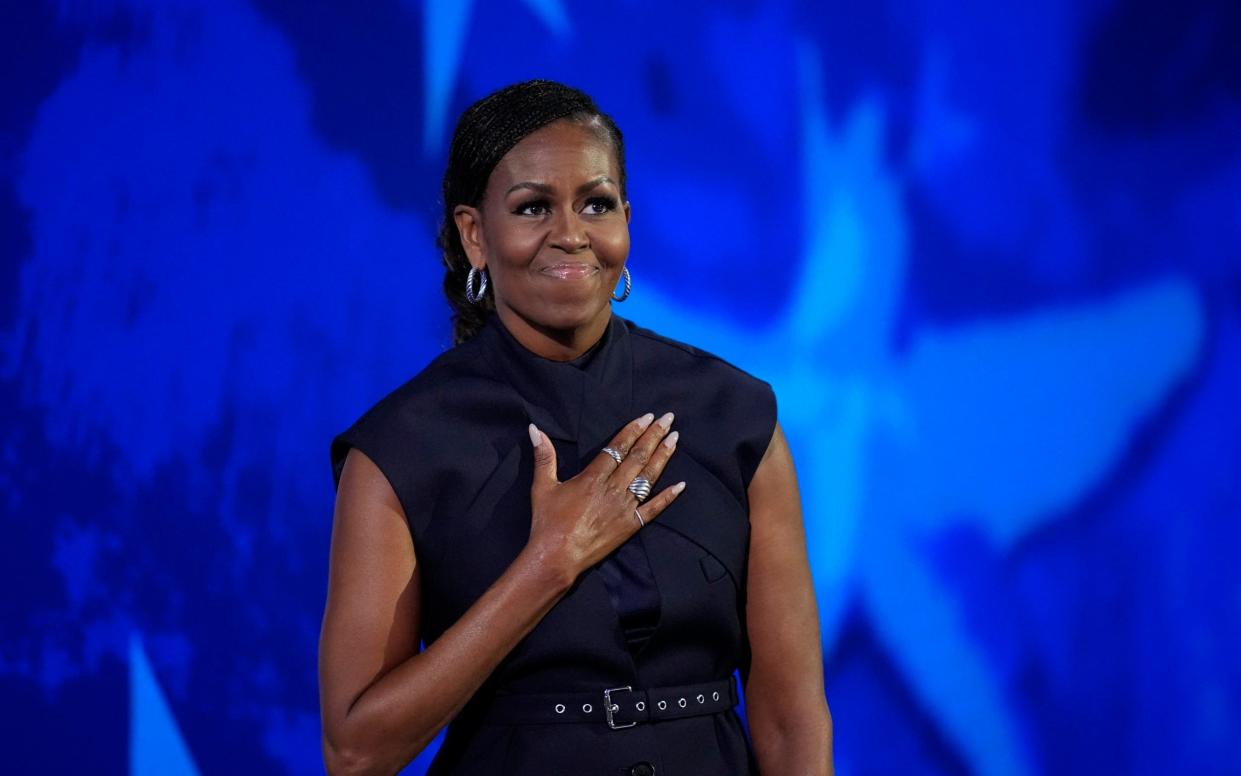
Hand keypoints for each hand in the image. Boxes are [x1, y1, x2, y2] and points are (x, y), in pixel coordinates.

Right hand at [525, 412, 685, 581]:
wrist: (557, 557)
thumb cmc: (548, 522)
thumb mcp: (542, 486)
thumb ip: (543, 456)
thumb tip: (535, 429)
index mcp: (593, 477)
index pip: (618, 447)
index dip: (633, 430)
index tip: (647, 417)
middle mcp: (613, 489)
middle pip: (638, 457)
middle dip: (654, 436)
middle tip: (668, 419)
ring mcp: (625, 507)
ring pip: (649, 477)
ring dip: (663, 457)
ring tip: (675, 439)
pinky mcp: (631, 525)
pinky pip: (653, 509)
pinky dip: (668, 497)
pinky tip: (681, 485)